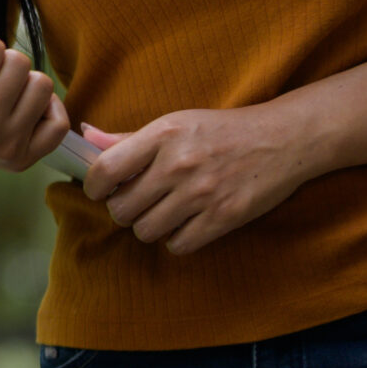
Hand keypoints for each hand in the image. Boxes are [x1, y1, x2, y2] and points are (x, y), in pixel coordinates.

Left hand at [80, 106, 313, 255]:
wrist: (280, 139)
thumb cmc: (221, 131)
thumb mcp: (175, 122)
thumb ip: (129, 138)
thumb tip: (86, 137)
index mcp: (163, 134)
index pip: (105, 170)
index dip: (94, 187)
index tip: (101, 190)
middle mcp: (178, 164)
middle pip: (122, 209)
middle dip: (124, 210)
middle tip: (137, 202)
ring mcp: (201, 193)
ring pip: (146, 231)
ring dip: (149, 226)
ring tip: (163, 212)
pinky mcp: (223, 217)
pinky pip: (178, 245)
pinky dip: (177, 239)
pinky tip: (186, 223)